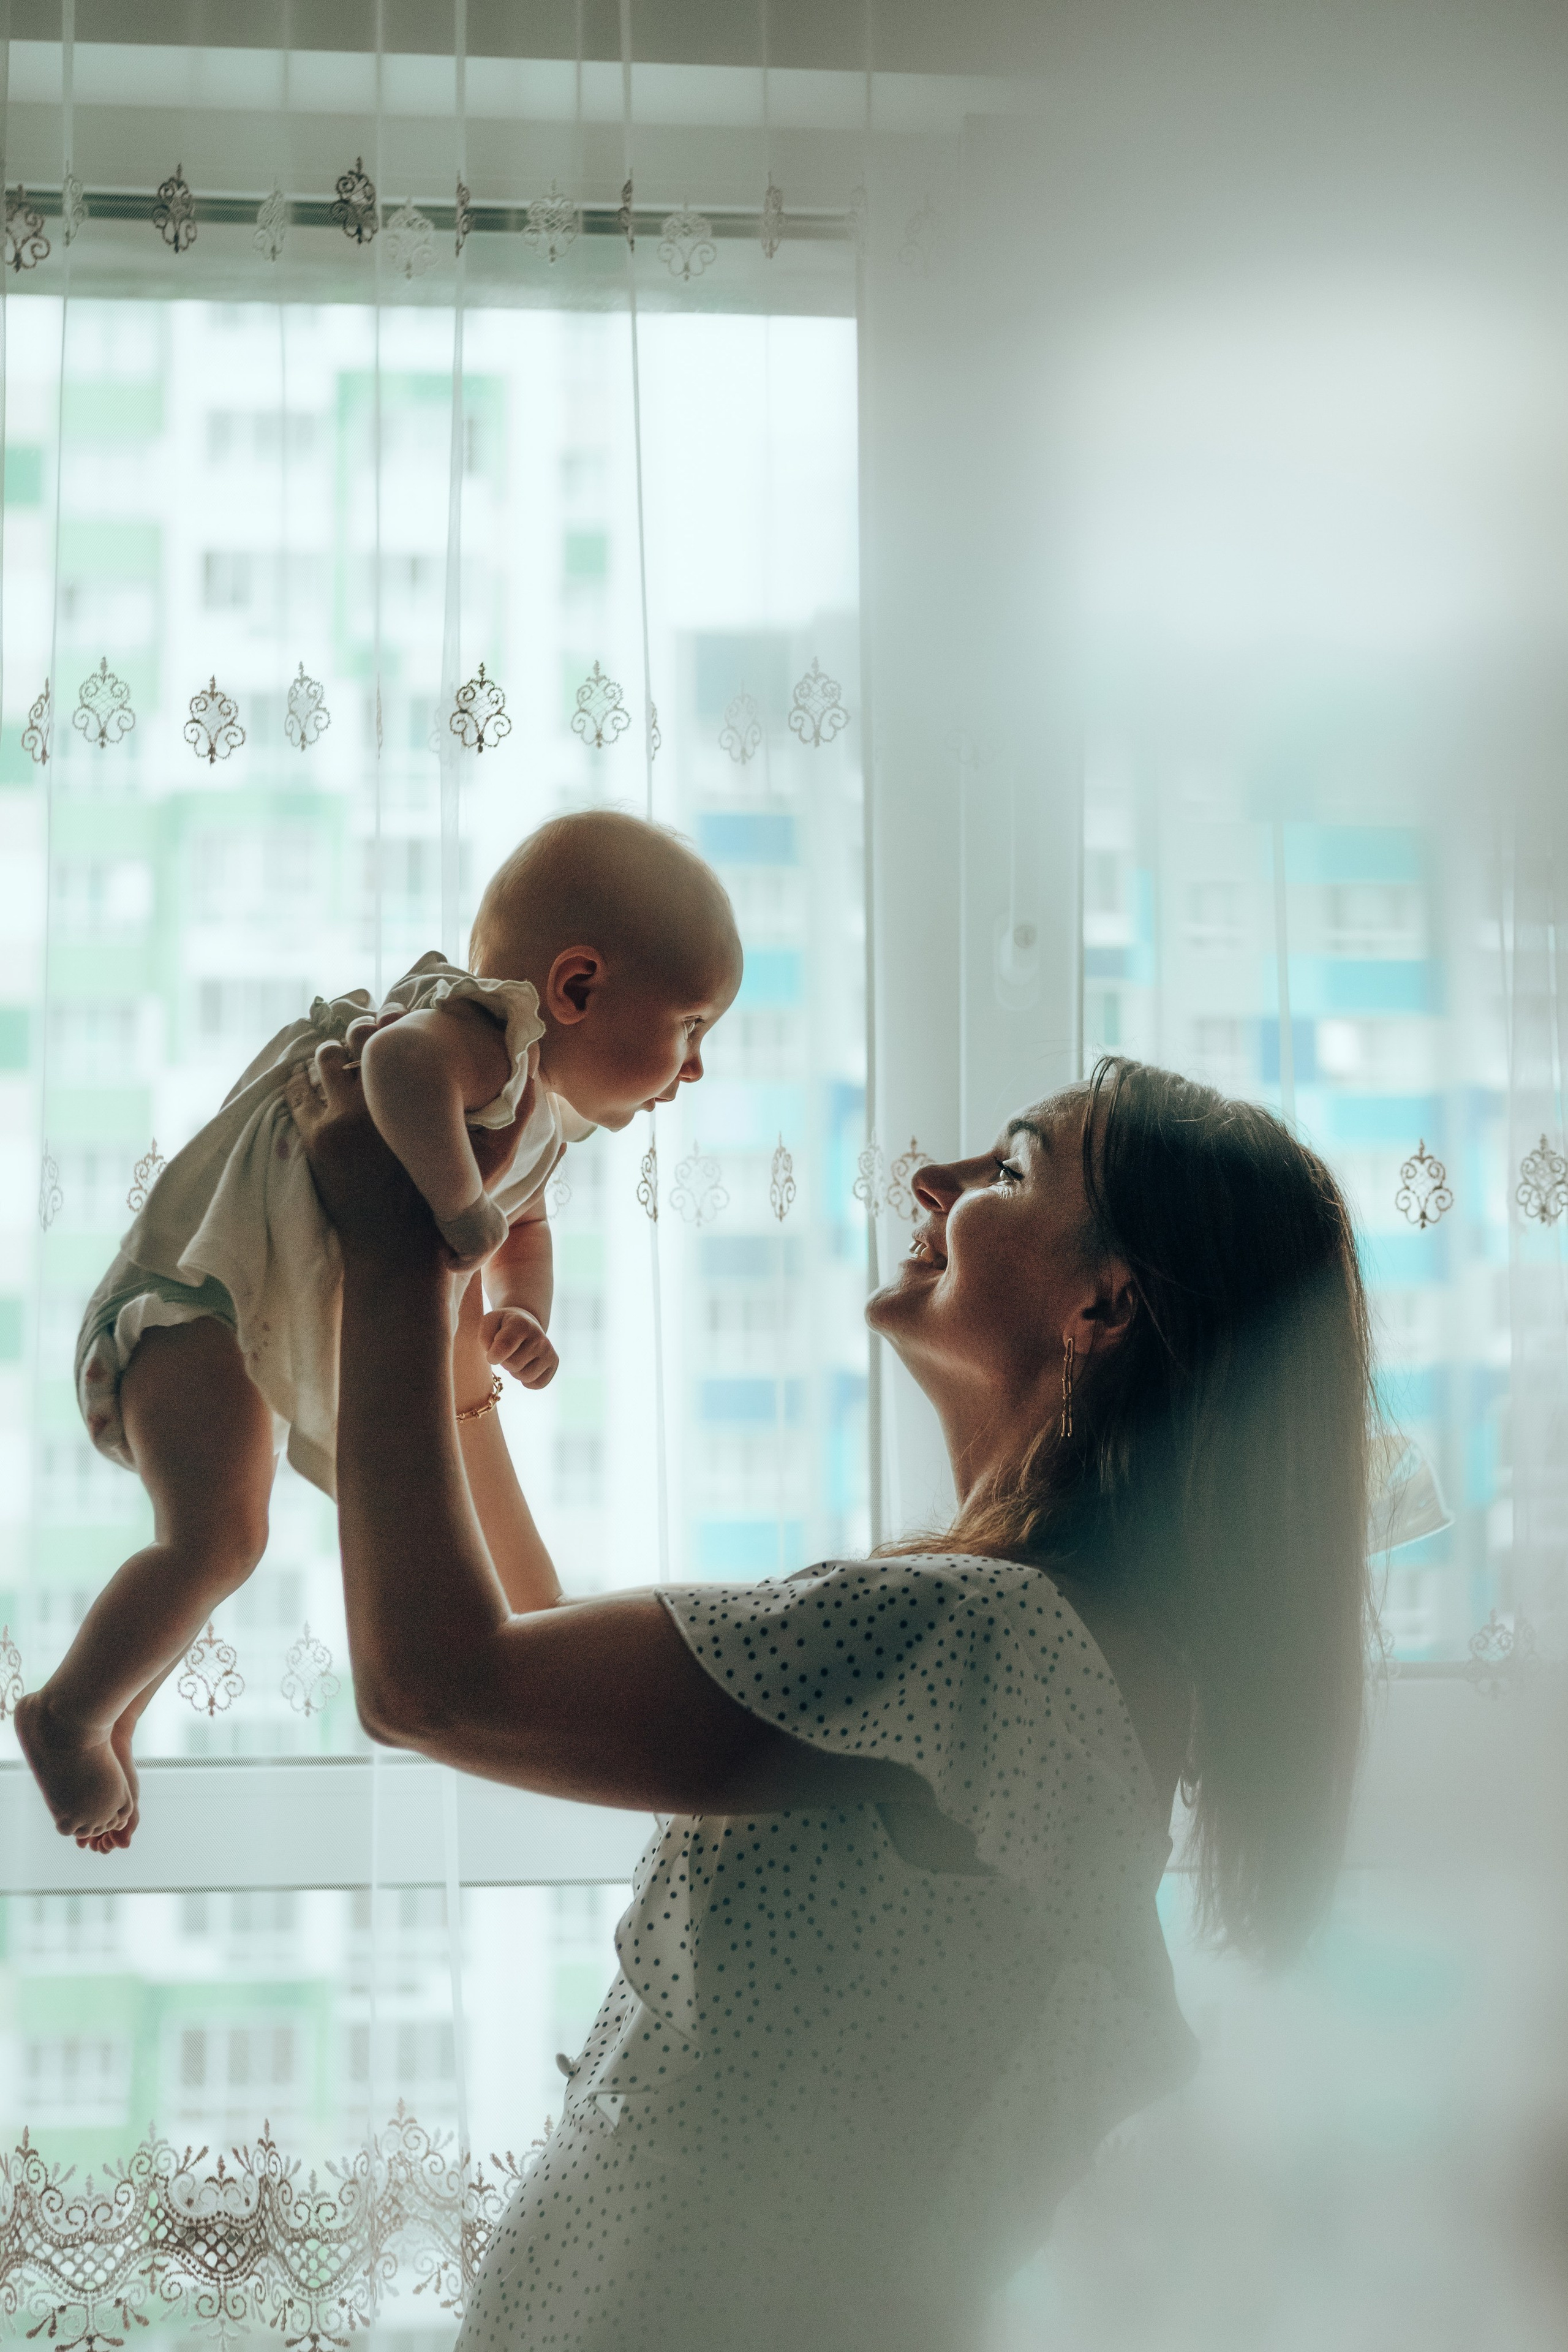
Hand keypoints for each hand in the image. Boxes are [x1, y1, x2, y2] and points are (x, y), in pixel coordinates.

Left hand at [286, 1037, 534, 1267]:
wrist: (399, 1252)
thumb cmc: (446, 1206)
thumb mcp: (494, 1159)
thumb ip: (520, 1113)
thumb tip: (536, 1068)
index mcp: (418, 1097)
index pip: (394, 1028)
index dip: (393, 1020)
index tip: (395, 1022)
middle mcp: (376, 1101)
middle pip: (355, 1036)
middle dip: (360, 1033)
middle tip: (365, 1037)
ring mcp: (340, 1120)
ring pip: (325, 1059)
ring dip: (331, 1055)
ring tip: (339, 1060)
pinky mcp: (317, 1141)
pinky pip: (297, 1092)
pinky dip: (303, 1082)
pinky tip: (312, 1083)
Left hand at [483, 1306, 558, 1389]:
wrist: (526, 1323)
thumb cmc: (502, 1326)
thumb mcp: (489, 1322)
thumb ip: (485, 1336)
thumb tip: (494, 1356)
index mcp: (521, 1324)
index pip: (504, 1347)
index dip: (493, 1356)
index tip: (491, 1354)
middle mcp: (539, 1337)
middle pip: (513, 1365)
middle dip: (504, 1363)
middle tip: (506, 1353)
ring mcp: (548, 1351)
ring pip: (525, 1377)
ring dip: (515, 1372)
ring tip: (516, 1358)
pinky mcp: (554, 1363)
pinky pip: (536, 1384)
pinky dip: (527, 1381)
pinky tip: (525, 1367)